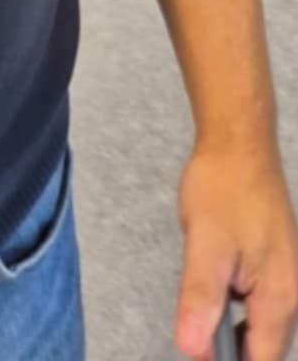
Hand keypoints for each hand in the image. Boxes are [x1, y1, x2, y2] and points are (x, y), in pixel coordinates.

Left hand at [174, 144, 297, 360]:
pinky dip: (237, 311)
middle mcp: (289, 292)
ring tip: (202, 321)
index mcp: (279, 297)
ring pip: (261, 326)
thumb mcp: (204, 244)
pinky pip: (257, 302)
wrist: (238, 141)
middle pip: (265, 349)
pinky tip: (214, 296)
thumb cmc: (224, 187)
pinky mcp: (272, 262)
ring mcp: (283, 276)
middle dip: (233, 353)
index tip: (202, 357)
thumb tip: (192, 350)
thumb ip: (200, 299)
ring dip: (234, 334)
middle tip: (198, 337)